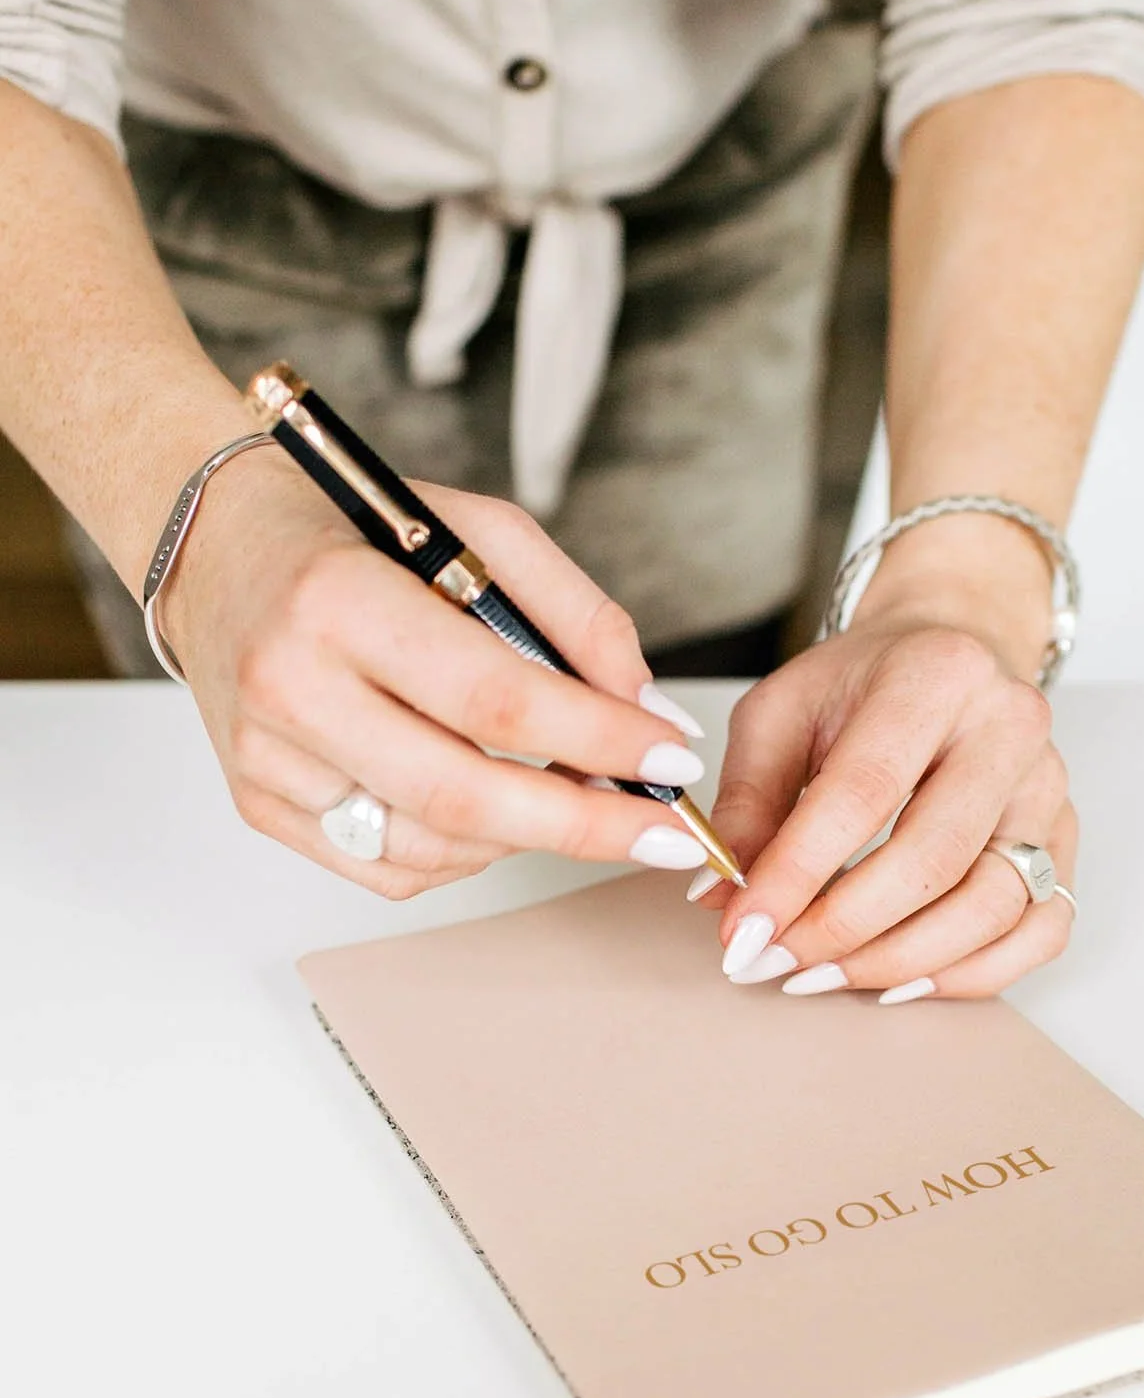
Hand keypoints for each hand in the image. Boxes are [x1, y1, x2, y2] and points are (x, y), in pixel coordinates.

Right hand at [165, 448, 711, 897]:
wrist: (214, 545)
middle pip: (463, 795)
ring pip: (431, 845)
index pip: (494, 699)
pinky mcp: (260, 804)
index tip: (674, 759)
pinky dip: (465, 851)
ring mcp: (267, 758)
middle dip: (585, 822)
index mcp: (339, 600)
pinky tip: (494, 808)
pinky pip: (389, 867)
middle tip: (666, 832)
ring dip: (528, 835)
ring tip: (578, 797)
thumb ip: (575, 616)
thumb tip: (651, 715)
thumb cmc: (353, 532)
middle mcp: (290, 687)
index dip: (598, 739)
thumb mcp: (476, 530)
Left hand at [693, 586, 1076, 1002]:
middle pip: (933, 858)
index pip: (864, 792)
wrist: (947, 653)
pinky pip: (1041, 930)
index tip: (743, 929)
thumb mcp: (780, 713)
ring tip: (824, 975)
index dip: (798, 873)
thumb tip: (724, 900)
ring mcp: (1048, 788)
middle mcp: (1010, 728)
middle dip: (843, 928)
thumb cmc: (861, 685)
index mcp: (936, 674)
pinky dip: (971, 973)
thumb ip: (748, 802)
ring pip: (994, 906)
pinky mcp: (1064, 838)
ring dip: (900, 959)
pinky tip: (901, 980)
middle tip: (773, 960)